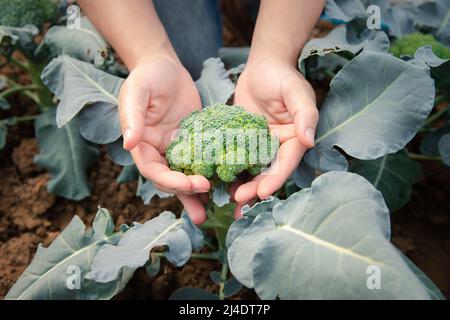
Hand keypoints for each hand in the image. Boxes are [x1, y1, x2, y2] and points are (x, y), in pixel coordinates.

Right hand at [119, 55, 209, 223]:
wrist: (165, 66)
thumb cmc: (148, 76)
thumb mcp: (136, 92)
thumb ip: (132, 117)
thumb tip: (129, 144)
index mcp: (141, 145)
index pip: (153, 170)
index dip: (171, 181)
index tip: (192, 184)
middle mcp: (158, 152)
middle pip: (170, 180)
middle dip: (187, 192)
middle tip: (206, 199)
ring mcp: (177, 149)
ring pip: (185, 177)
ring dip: (196, 195)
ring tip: (210, 213)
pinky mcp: (194, 143)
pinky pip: (201, 162)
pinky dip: (210, 174)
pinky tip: (224, 186)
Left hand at [231, 56, 317, 217]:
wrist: (262, 66)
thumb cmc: (281, 76)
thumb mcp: (295, 92)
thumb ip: (304, 115)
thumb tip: (308, 141)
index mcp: (295, 139)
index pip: (286, 163)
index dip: (275, 179)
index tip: (262, 192)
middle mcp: (278, 147)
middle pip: (267, 172)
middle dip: (255, 188)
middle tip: (239, 200)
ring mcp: (259, 146)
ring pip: (251, 170)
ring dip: (242, 186)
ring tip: (229, 202)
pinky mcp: (242, 141)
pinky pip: (235, 158)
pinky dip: (228, 171)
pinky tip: (216, 182)